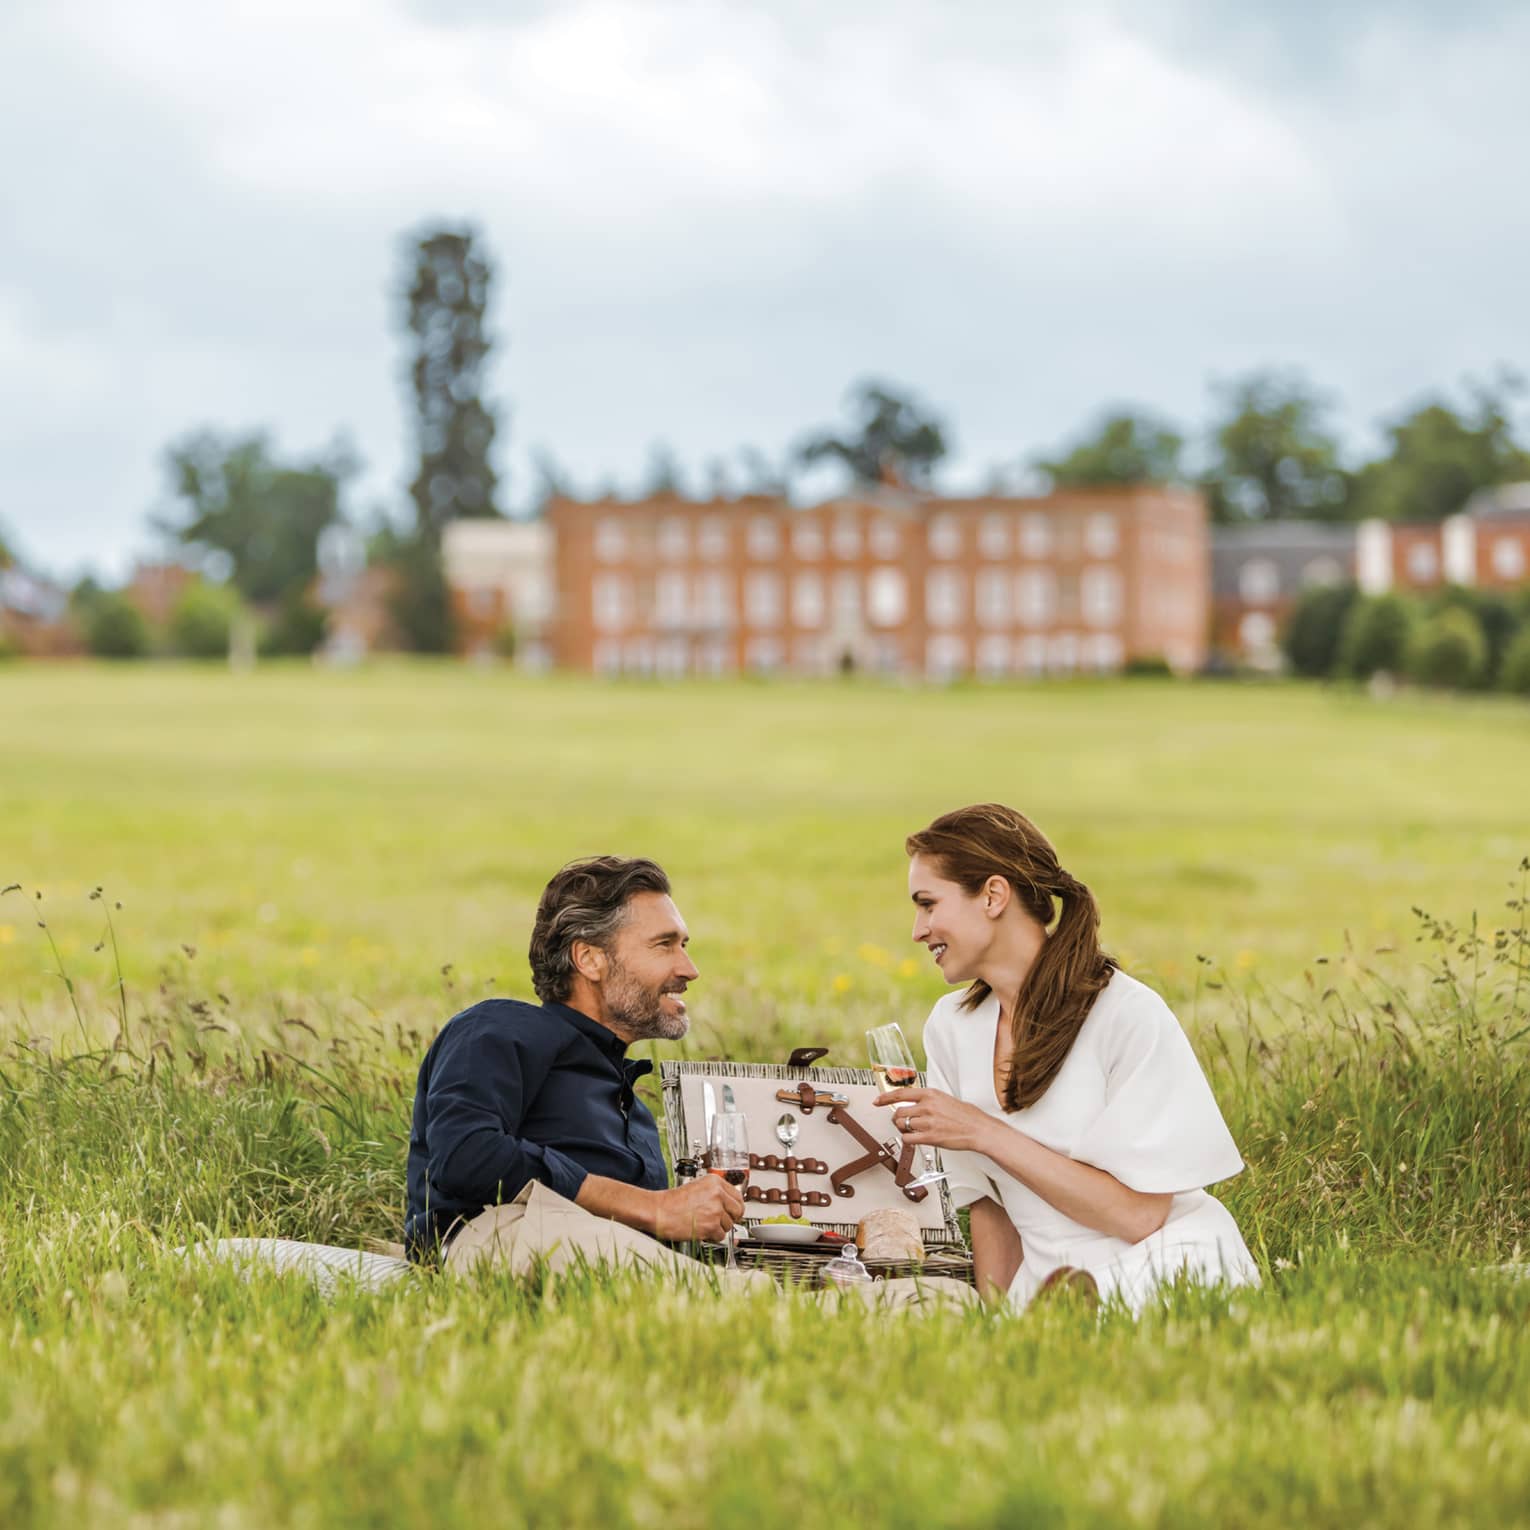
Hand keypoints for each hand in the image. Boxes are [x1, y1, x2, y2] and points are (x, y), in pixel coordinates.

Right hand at [649, 1175, 743, 1241]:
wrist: (659, 1211)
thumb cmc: (673, 1201)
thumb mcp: (697, 1188)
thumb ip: (715, 1194)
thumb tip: (730, 1206)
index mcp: (715, 1181)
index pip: (738, 1196)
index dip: (735, 1207)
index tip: (732, 1212)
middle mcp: (717, 1194)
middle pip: (738, 1211)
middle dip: (731, 1218)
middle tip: (720, 1221)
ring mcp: (715, 1210)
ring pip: (729, 1225)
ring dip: (718, 1228)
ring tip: (704, 1224)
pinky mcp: (711, 1225)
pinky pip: (721, 1236)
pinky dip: (712, 1237)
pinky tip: (701, 1230)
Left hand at [873, 1085, 993, 1153]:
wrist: (979, 1129)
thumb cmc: (966, 1115)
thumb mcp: (945, 1099)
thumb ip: (928, 1100)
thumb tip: (914, 1104)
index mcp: (931, 1094)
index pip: (901, 1093)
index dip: (886, 1097)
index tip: (877, 1101)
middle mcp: (927, 1106)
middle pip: (899, 1112)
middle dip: (897, 1118)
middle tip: (903, 1122)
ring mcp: (928, 1122)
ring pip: (901, 1125)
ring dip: (903, 1129)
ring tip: (912, 1130)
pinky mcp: (930, 1137)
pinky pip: (908, 1138)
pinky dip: (907, 1139)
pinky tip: (914, 1138)